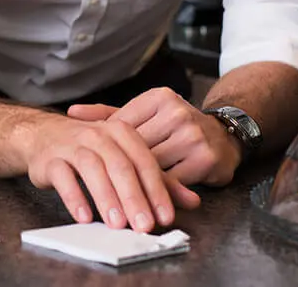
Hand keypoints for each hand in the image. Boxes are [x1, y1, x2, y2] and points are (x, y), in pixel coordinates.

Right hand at [19, 114, 200, 233]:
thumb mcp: (125, 159)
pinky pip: (63, 177)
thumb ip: (157, 179)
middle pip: (120, 166)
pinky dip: (74, 197)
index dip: (156, 190)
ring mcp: (73, 144)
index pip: (144, 162)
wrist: (43, 136)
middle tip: (143, 225)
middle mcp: (98, 134)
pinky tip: (84, 217)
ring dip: (106, 198)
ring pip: (92, 169)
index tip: (165, 217)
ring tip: (117, 224)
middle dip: (134, 198)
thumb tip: (191, 201)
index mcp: (122, 132)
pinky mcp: (51, 158)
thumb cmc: (90, 149)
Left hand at [68, 88, 243, 185]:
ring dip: (135, 185)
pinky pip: (171, 181)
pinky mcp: (205, 159)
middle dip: (117, 169)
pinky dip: (156, 192)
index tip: (90, 164)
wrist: (225, 135)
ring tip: (115, 198)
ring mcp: (192, 135)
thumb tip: (72, 113)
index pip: (122, 126)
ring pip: (152, 167)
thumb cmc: (175, 127)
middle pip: (135, 148)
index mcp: (158, 98)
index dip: (106, 148)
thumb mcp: (145, 114)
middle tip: (95, 187)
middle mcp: (176, 112)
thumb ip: (108, 115)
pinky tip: (143, 201)